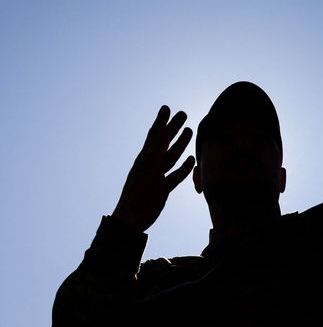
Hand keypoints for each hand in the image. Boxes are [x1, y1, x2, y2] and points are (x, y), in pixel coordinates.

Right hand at [112, 105, 194, 232]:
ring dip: (180, 143)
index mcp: (142, 161)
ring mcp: (153, 178)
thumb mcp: (141, 175)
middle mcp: (146, 166)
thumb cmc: (135, 197)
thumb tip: (157, 151)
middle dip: (171, 127)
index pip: (152, 138)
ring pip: (169, 157)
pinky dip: (183, 169)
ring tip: (190, 130)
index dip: (160, 123)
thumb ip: (149, 163)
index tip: (166, 108)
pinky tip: (191, 160)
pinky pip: (173, 178)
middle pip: (160, 143)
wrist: (126, 219)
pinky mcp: (160, 191)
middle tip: (182, 113)